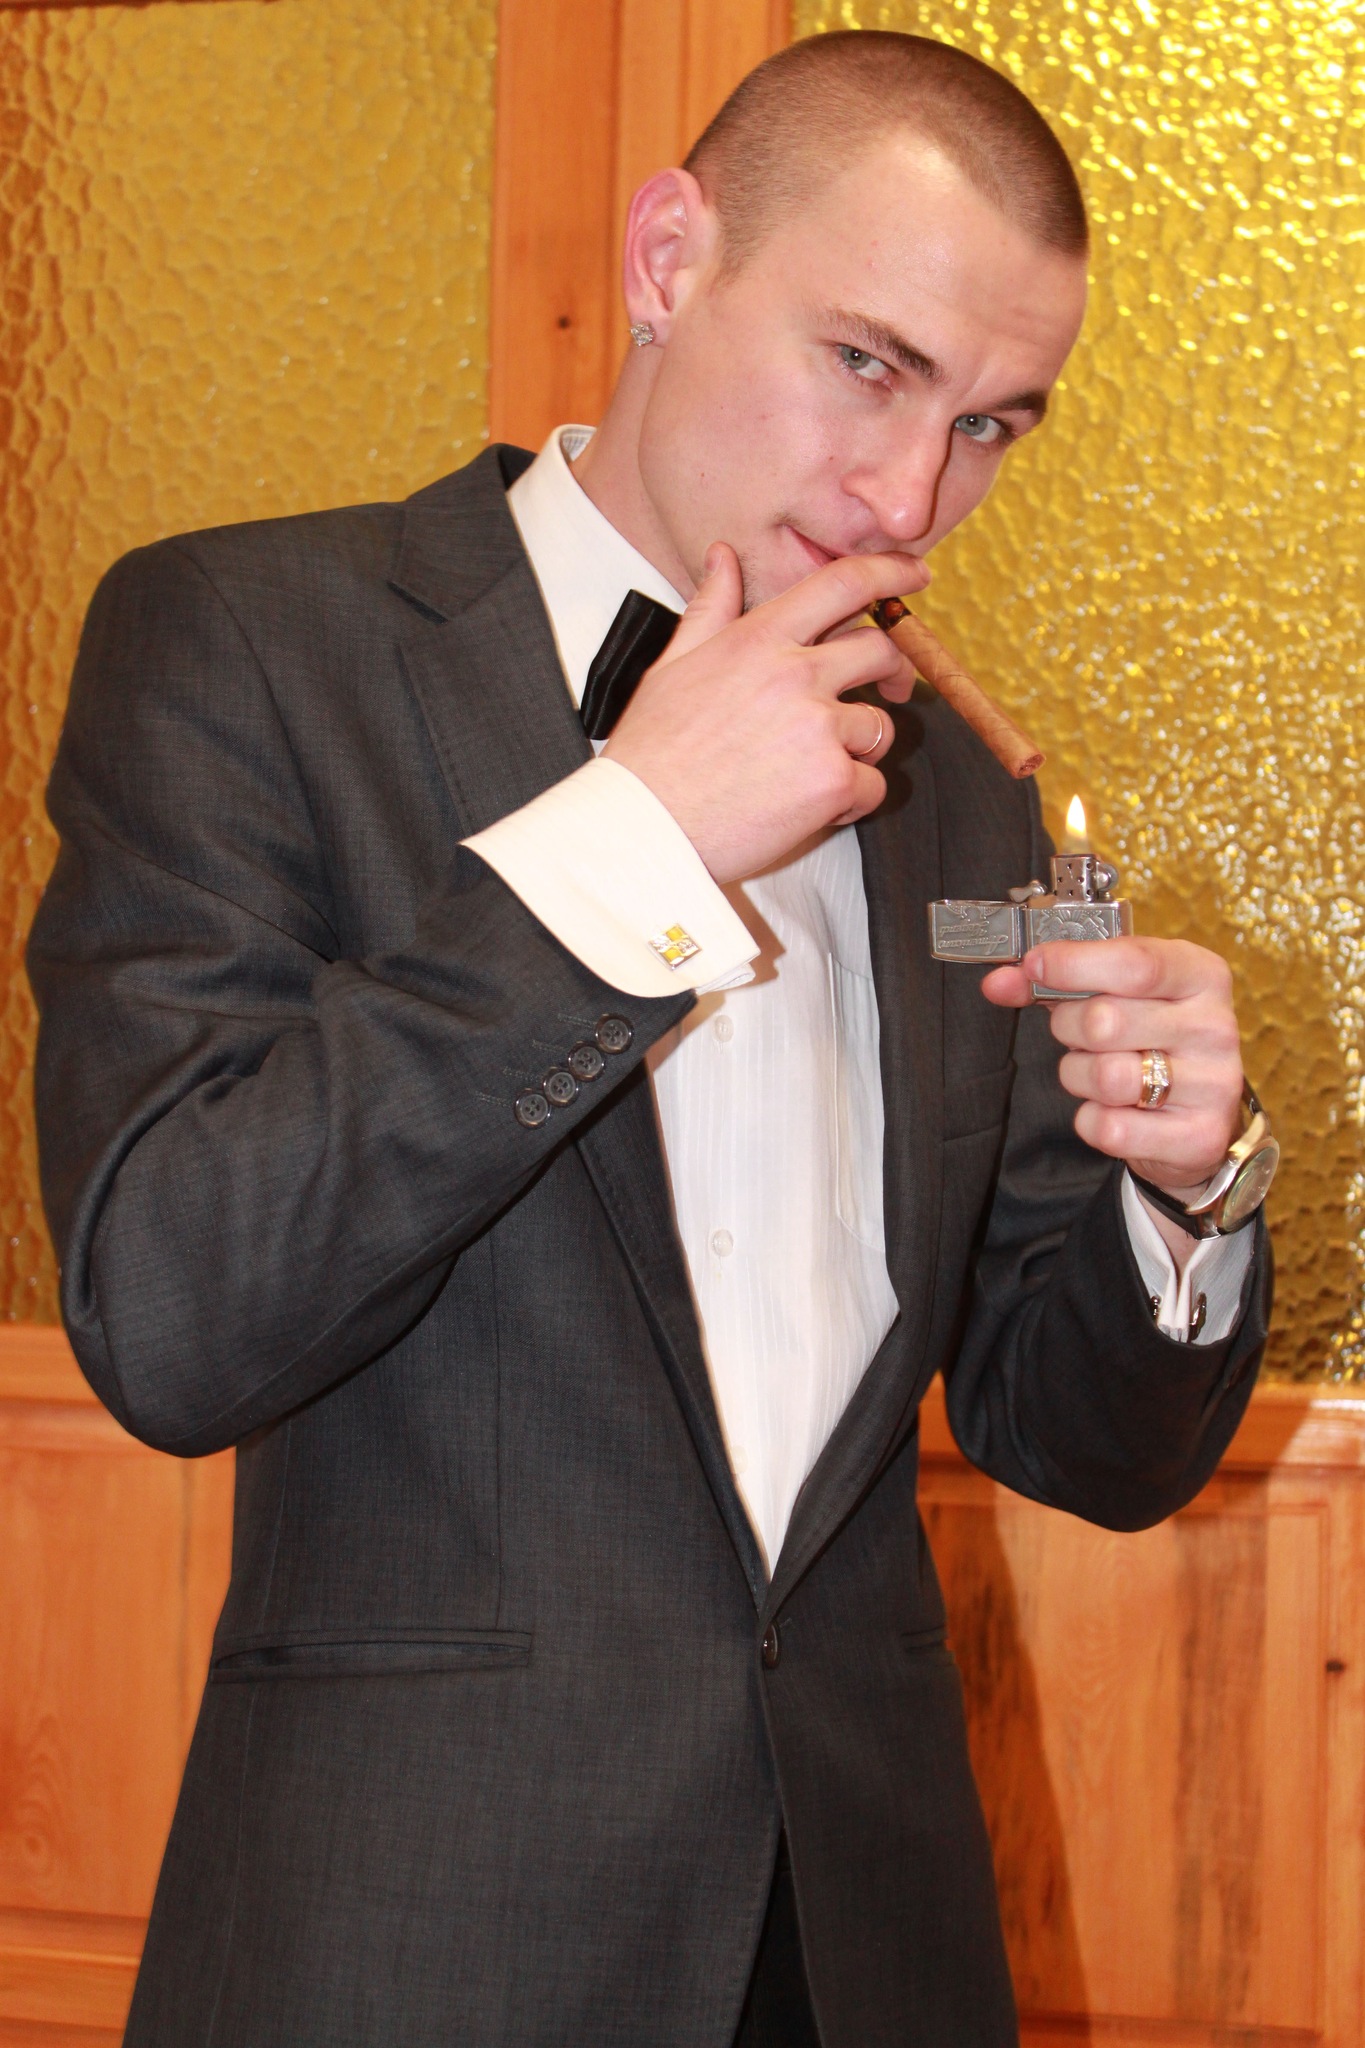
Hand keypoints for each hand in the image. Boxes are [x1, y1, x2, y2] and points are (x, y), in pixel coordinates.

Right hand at [603, 542, 926, 882]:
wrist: (643, 827)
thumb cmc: (651, 755)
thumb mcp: (672, 666)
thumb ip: (710, 609)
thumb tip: (722, 557)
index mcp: (757, 639)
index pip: (842, 583)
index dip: (889, 571)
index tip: (913, 574)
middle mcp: (795, 674)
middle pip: (880, 650)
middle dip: (892, 670)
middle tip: (888, 689)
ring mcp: (818, 728)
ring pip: (879, 727)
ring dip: (858, 749)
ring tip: (809, 771)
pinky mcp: (832, 781)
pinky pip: (873, 784)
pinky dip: (849, 801)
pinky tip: (805, 807)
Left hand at [981, 934, 1242, 1215]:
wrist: (1197, 1116)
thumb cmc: (1150, 1039)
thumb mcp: (1116, 994)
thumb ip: (1057, 981)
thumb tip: (998, 983)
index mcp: (1200, 976)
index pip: (1134, 963)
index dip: (1072, 964)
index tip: (1033, 966)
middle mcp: (1214, 1026)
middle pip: (1105, 1021)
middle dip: (1069, 1029)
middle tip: (1080, 1036)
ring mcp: (1213, 1085)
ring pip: (1104, 1077)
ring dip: (1079, 1076)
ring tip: (1098, 1072)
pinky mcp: (1197, 1137)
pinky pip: (1110, 1129)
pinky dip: (1094, 1120)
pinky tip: (1115, 1110)